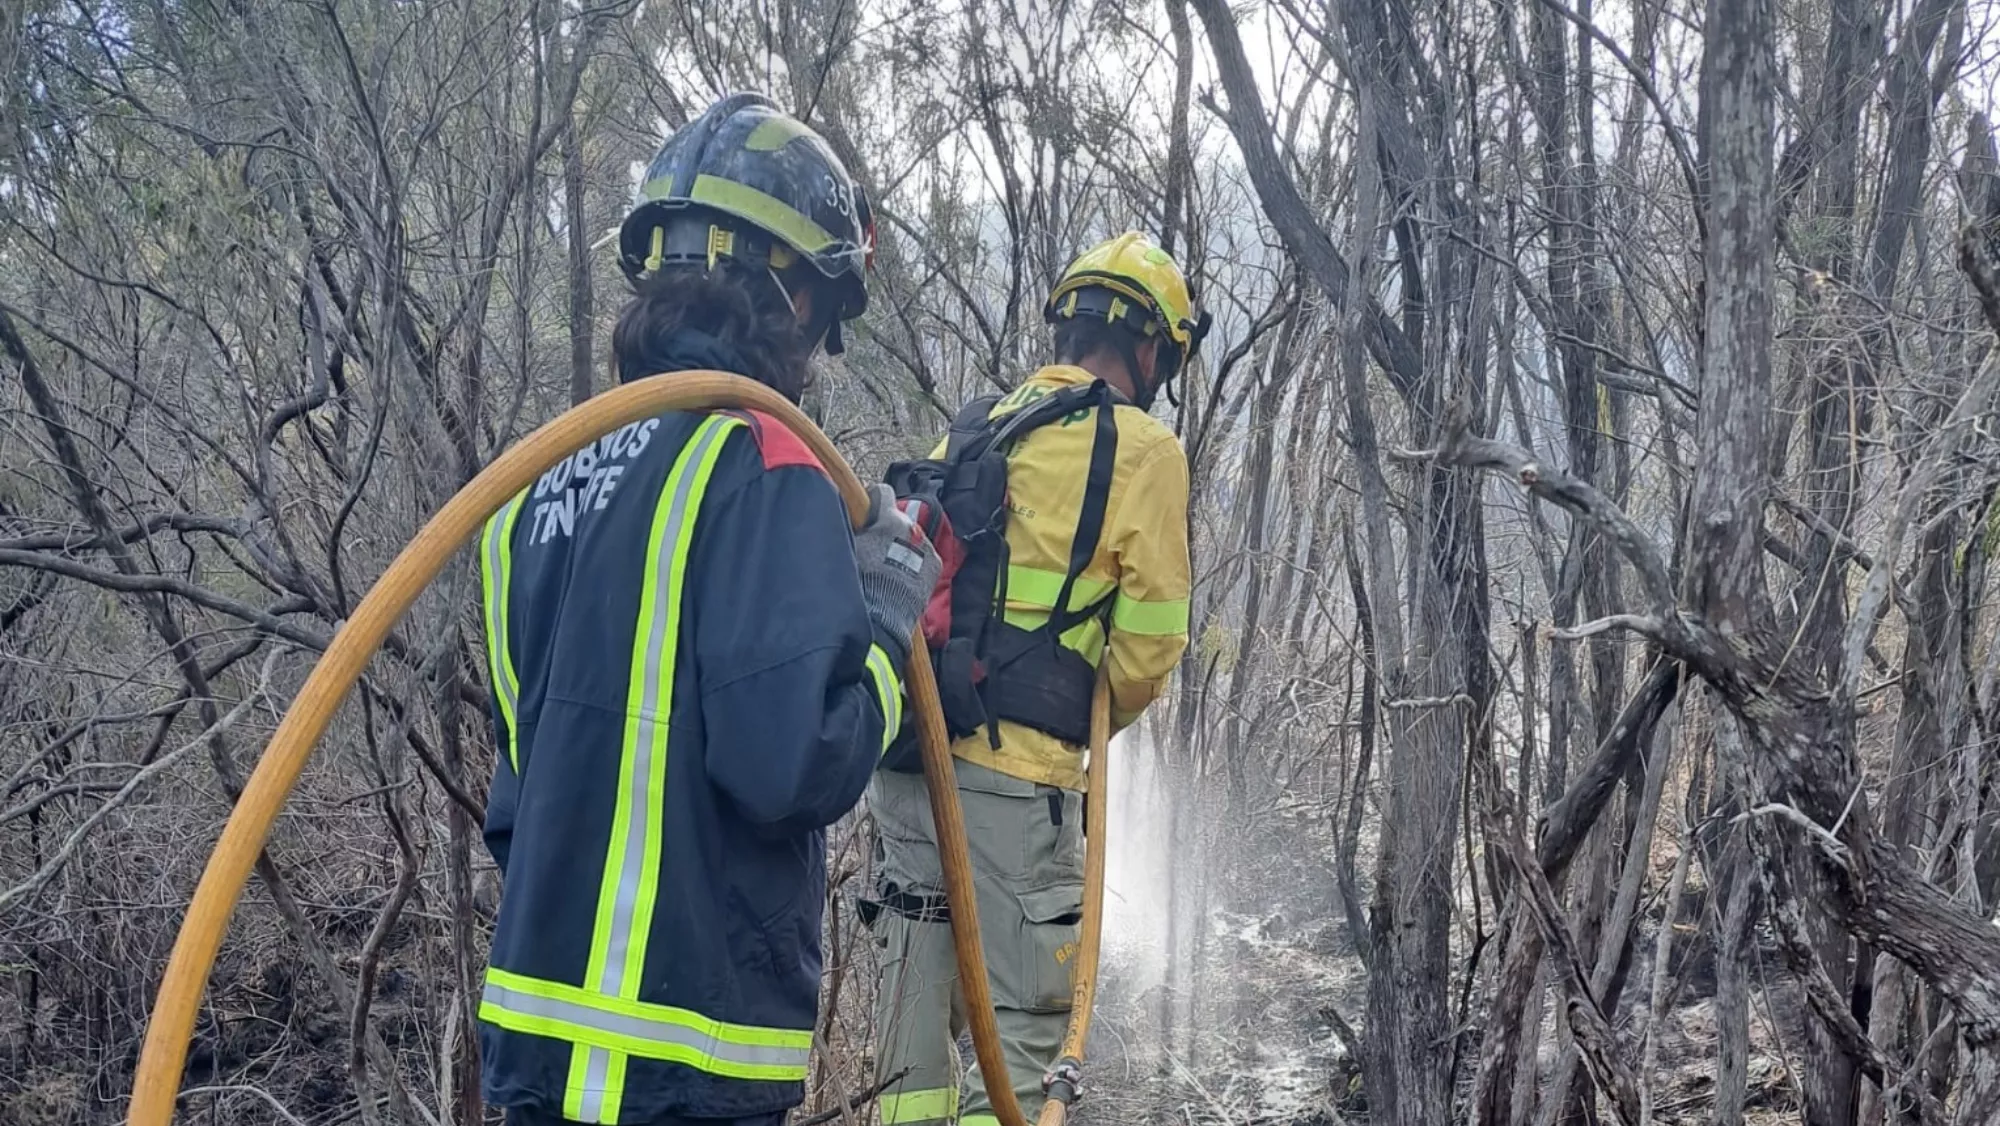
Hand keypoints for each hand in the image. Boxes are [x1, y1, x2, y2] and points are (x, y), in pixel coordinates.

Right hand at [853, 484, 941, 663]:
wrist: (883, 614)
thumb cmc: (860, 580)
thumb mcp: (849, 547)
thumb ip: (853, 528)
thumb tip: (849, 518)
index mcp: (887, 519)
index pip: (882, 492)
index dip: (873, 501)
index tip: (867, 510)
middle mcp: (910, 527)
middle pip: (898, 518)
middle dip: (887, 528)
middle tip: (875, 546)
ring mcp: (926, 545)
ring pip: (912, 538)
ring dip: (903, 545)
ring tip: (890, 567)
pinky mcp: (936, 564)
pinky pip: (925, 555)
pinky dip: (916, 562)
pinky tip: (904, 577)